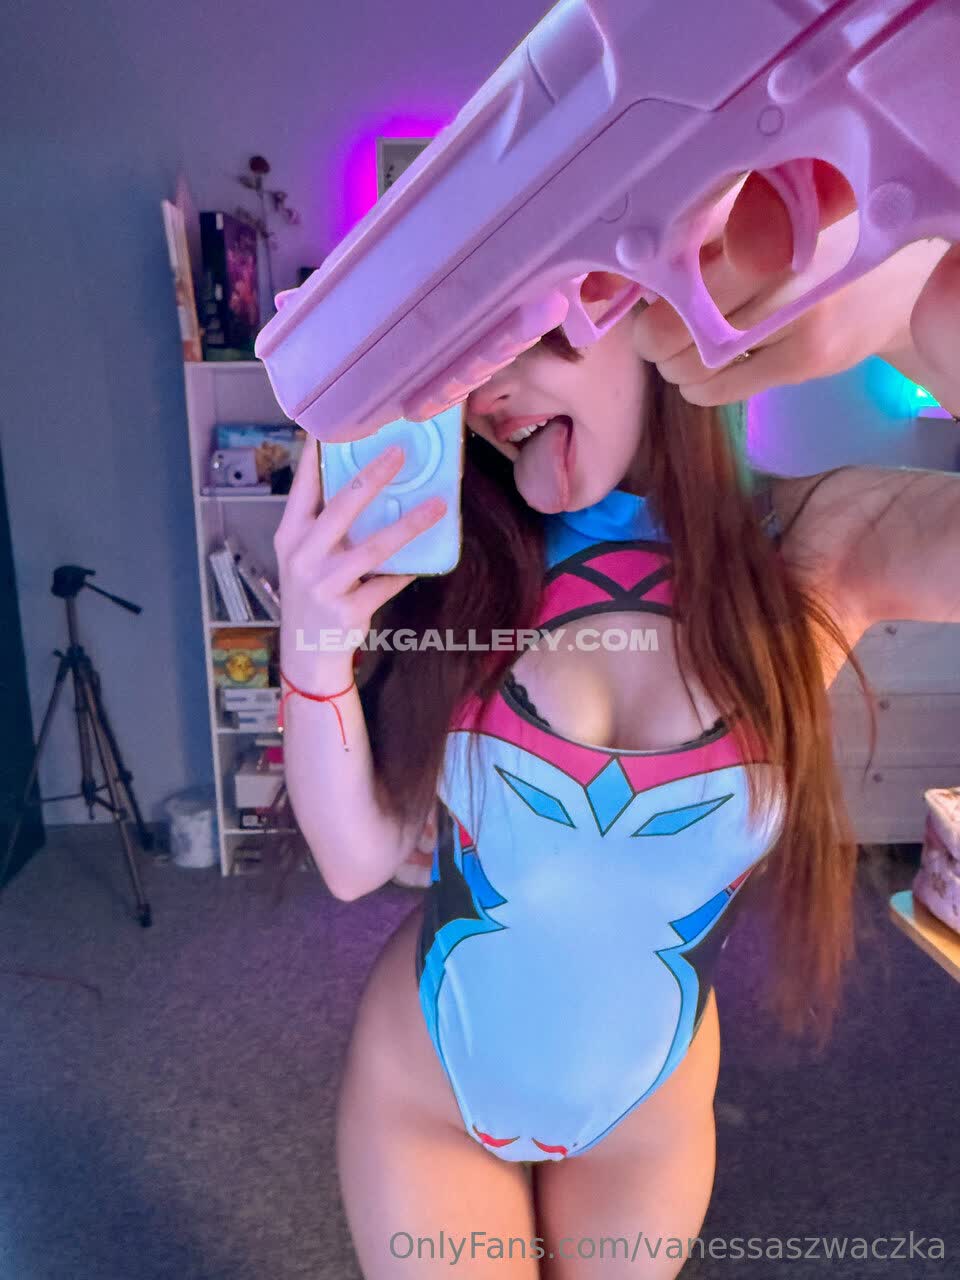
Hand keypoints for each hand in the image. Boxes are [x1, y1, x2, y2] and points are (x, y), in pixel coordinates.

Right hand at [273, 440, 445, 688]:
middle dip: (372, 476)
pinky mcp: (348, 609)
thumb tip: (364, 478)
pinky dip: (407, 570)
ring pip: (373, 547)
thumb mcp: (304, 554)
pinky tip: (424, 559)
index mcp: (290, 535)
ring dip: (409, 524)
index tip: (337, 423)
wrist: (307, 651)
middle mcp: (303, 556)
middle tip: (399, 452)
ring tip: (437, 505)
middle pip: (341, 507)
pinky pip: (387, 582)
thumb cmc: (311, 592)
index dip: (318, 453)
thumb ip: (324, 522)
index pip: (304, 485)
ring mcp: (324, 584)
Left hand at [632, 162, 959, 413]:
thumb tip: (629, 280)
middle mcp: (782, 265)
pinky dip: (697, 388)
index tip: (650, 298)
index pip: (677, 270)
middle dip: (653, 338)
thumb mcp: (761, 225)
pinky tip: (699, 377)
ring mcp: (799, 316)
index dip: (651, 293)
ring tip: (679, 355)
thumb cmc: (806, 251)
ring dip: (673, 367)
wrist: (887, 285)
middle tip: (655, 335)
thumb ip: (702, 241)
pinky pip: (722, 387)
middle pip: (676, 323)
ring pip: (695, 361)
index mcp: (763, 222)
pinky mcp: (806, 359)